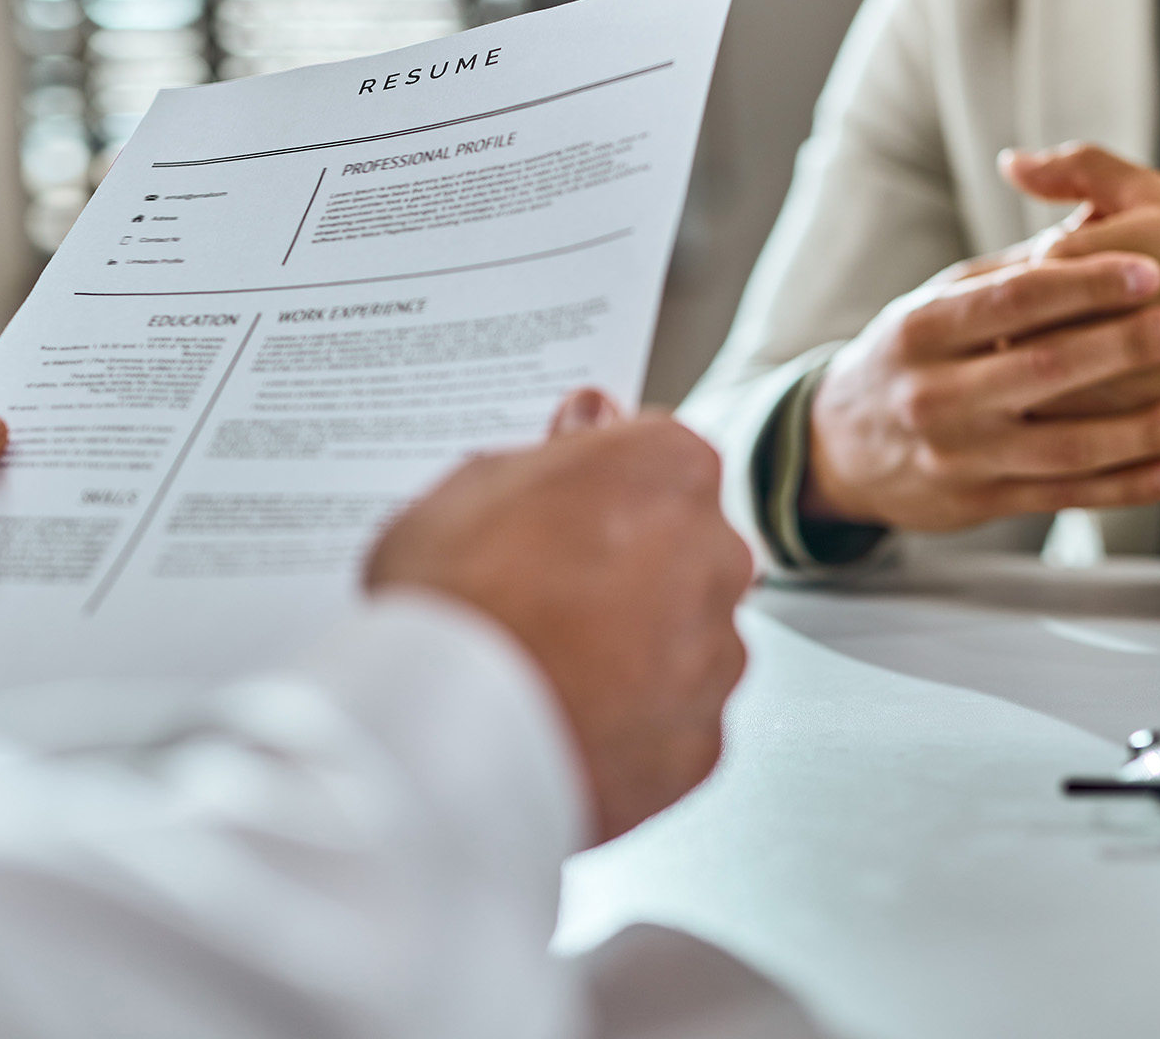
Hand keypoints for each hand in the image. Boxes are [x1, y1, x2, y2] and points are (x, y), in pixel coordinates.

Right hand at [365, 390, 752, 842]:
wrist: (444, 741)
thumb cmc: (452, 601)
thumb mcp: (471, 486)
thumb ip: (554, 449)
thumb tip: (590, 417)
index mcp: (669, 471)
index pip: (660, 460)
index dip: (606, 490)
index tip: (566, 512)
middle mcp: (715, 557)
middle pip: (684, 550)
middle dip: (632, 569)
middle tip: (547, 599)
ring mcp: (715, 656)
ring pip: (687, 641)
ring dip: (638, 651)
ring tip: (551, 671)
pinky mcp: (700, 743)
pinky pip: (675, 723)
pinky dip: (634, 725)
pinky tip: (570, 722)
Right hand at [803, 249, 1159, 533]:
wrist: (840, 447)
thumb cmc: (908, 358)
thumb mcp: (935, 303)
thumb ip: (1011, 272)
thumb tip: (1092, 218)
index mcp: (923, 329)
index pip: (1013, 301)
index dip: (1085, 284)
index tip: (1152, 269)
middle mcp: (935, 394)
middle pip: (1043, 369)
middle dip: (1126, 348)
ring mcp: (958, 454)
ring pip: (1063, 445)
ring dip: (1142, 430)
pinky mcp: (979, 502)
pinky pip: (1065, 496)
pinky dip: (1127, 487)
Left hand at [1002, 144, 1159, 486]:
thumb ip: (1084, 170)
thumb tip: (1010, 161)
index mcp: (1092, 259)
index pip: (1036, 258)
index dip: (1074, 266)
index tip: (1122, 282)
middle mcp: (1072, 326)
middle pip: (1015, 311)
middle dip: (1051, 312)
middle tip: (1107, 321)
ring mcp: (1065, 392)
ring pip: (1011, 360)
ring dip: (1036, 353)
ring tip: (1100, 356)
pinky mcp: (1068, 443)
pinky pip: (1023, 409)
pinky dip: (1041, 398)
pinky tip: (1088, 392)